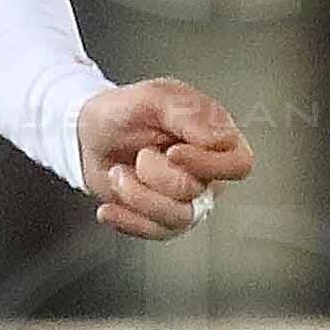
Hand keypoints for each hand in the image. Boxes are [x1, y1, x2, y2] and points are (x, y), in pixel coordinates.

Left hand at [76, 79, 252, 239]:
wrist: (90, 134)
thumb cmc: (126, 111)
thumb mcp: (152, 97)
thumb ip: (187, 113)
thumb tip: (220, 138)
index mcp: (217, 137)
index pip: (239, 164)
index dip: (206, 164)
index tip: (172, 151)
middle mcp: (208, 172)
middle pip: (196, 192)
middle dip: (155, 174)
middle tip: (140, 154)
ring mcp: (187, 199)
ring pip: (177, 218)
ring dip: (136, 196)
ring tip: (118, 174)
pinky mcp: (164, 218)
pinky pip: (155, 232)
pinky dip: (126, 220)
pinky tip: (109, 207)